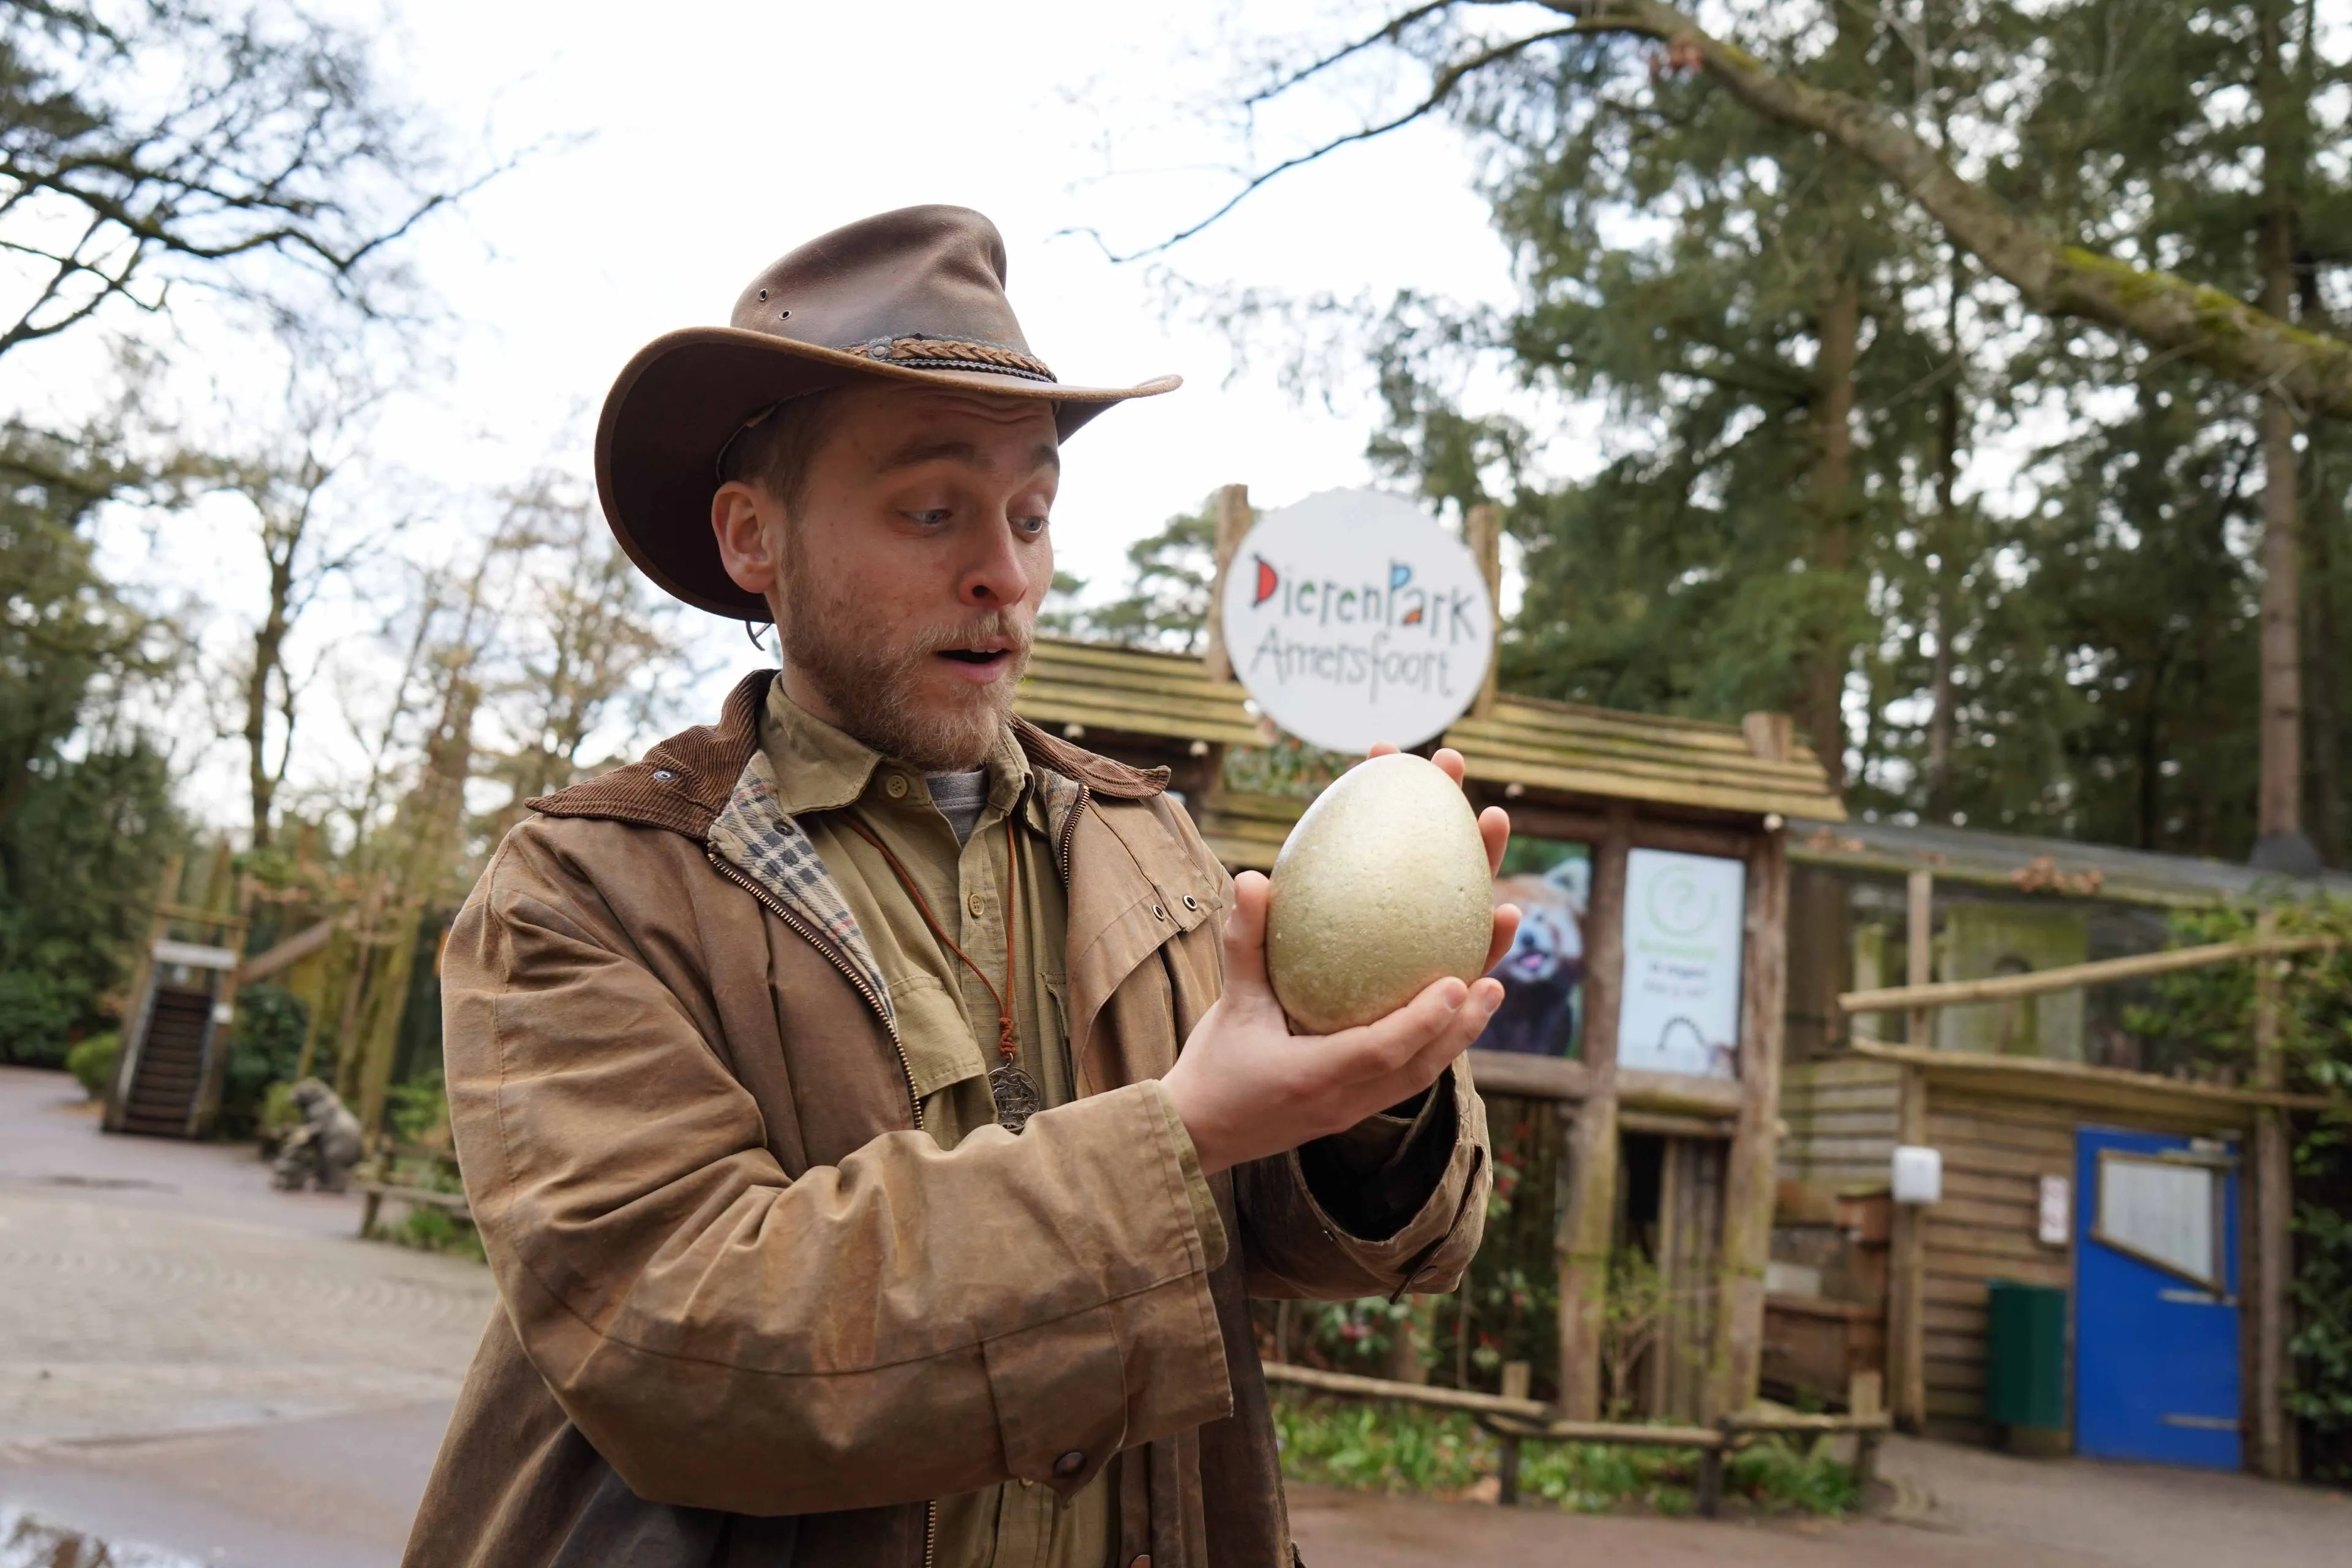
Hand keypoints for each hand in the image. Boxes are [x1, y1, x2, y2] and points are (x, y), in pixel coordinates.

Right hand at [1160, 746, 1520, 1177]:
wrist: (1198, 1135)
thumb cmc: (1211, 1069)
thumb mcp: (1228, 1004)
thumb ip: (1244, 944)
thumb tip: (1254, 877)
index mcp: (1314, 1078)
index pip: (1381, 1052)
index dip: (1425, 1020)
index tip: (1461, 982)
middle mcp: (1345, 1101)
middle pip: (1421, 1067)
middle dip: (1465, 1024)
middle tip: (1497, 980)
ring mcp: (1354, 1110)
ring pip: (1422, 1075)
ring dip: (1461, 1034)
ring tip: (1492, 988)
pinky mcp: (1356, 1110)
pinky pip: (1408, 1078)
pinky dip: (1436, 1044)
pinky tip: (1451, 1009)